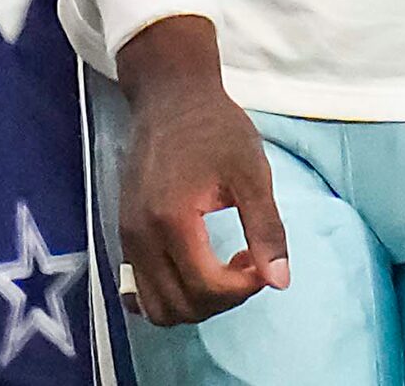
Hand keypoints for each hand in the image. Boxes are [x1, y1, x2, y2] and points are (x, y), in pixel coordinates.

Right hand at [114, 16, 289, 324]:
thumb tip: (279, 281)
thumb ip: (266, 229)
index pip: (205, 288)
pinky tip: (196, 268)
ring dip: (196, 303)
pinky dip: (171, 295)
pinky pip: (140, 290)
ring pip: (156, 307)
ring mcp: (128, 237)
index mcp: (172, 219)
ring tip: (223, 267)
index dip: (243, 288)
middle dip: (222, 299)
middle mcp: (141, 236)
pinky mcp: (125, 234)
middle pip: (180, 306)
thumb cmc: (215, 128)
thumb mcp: (252, 172)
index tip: (262, 263)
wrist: (171, 97)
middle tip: (247, 264)